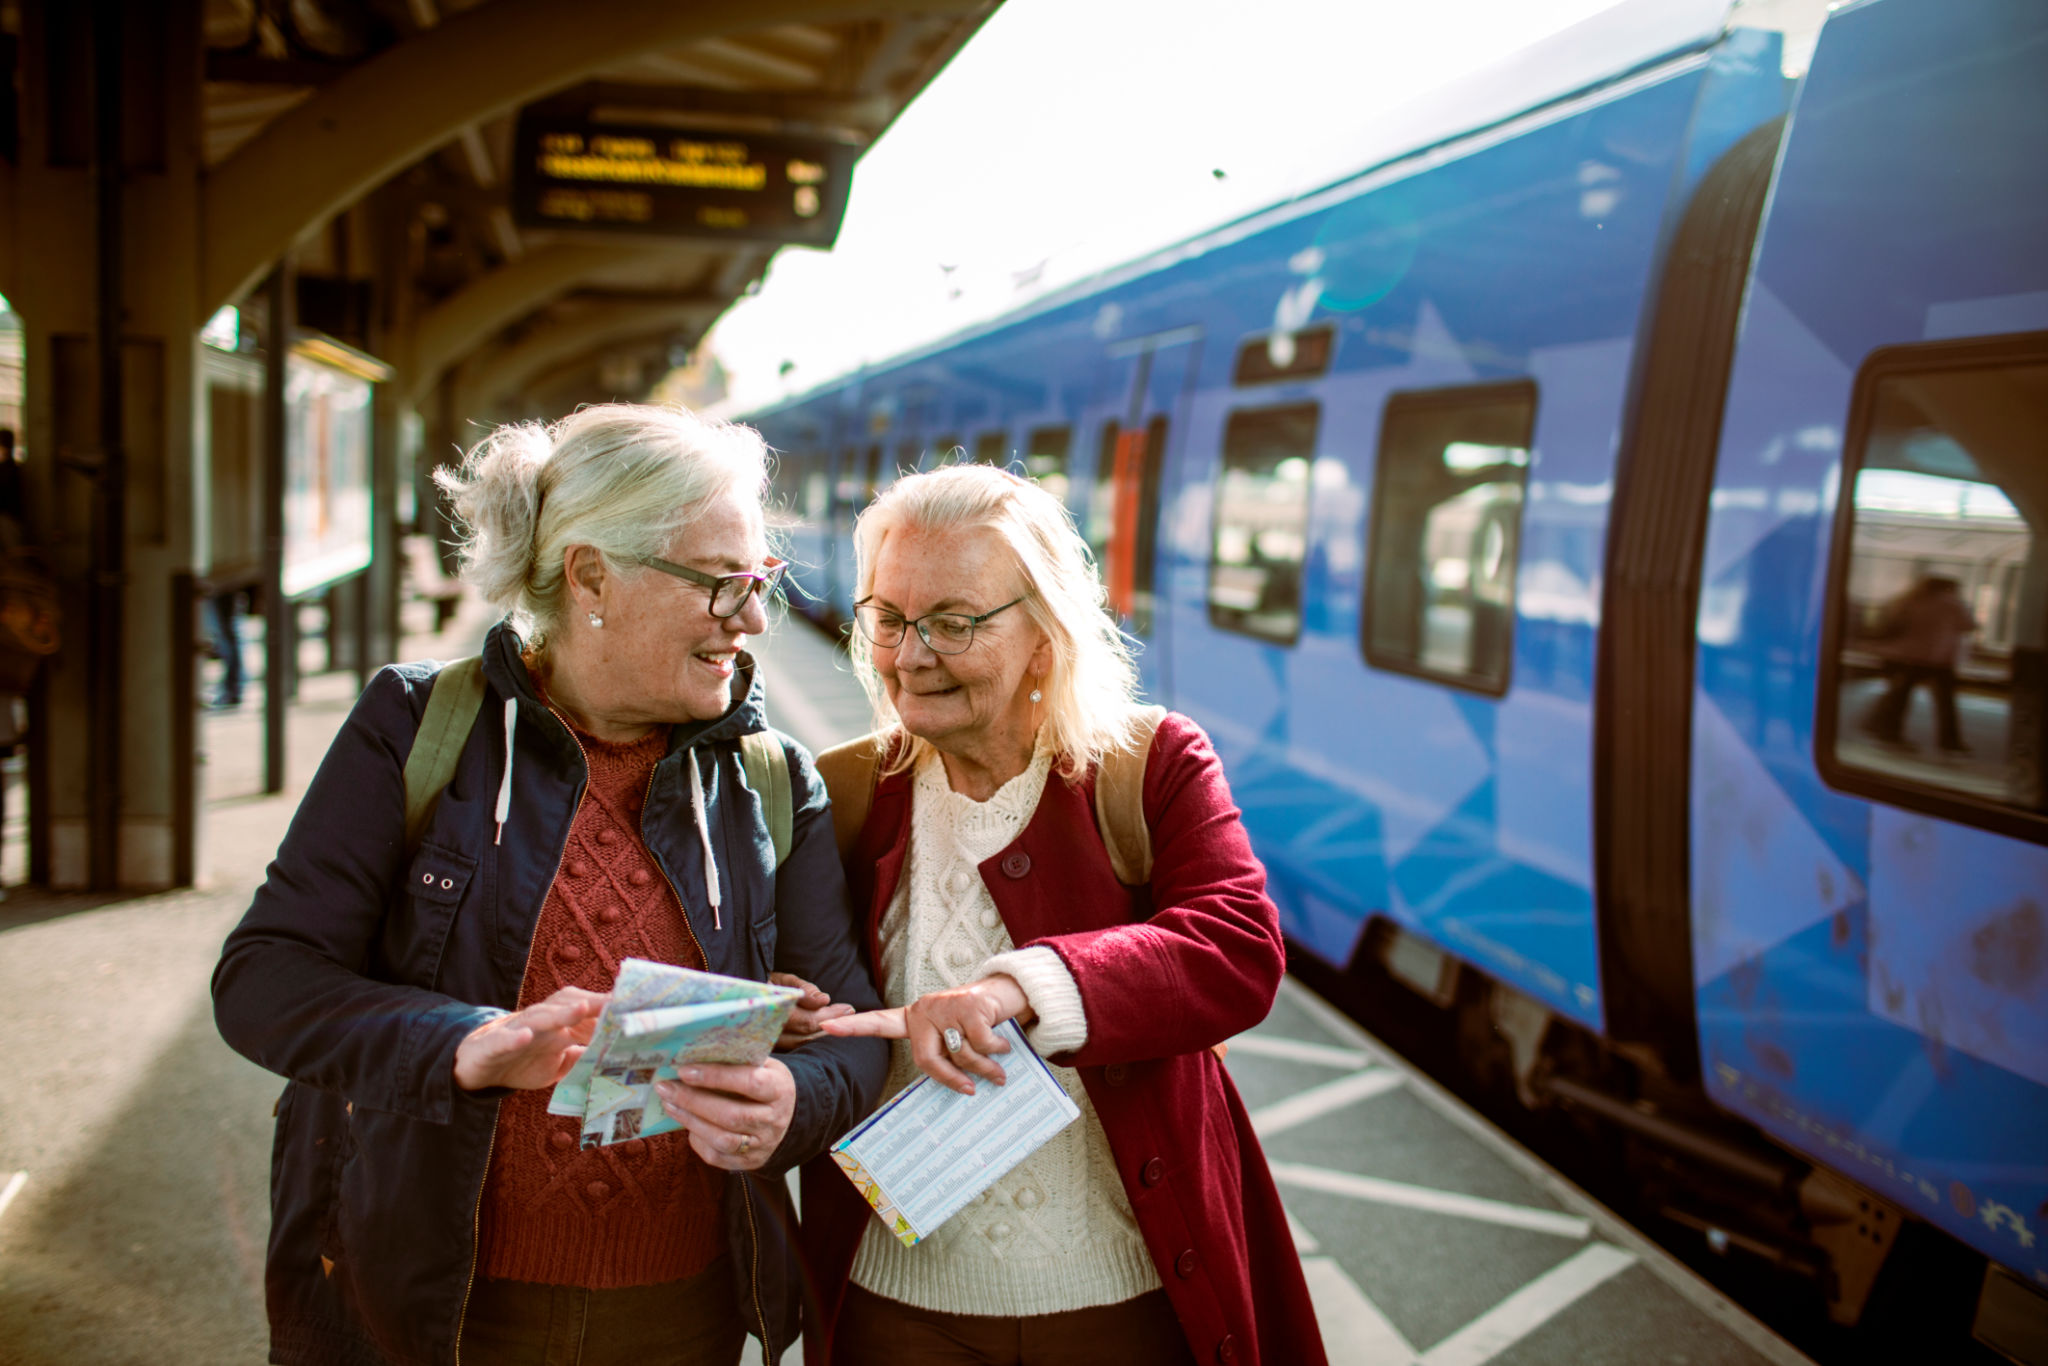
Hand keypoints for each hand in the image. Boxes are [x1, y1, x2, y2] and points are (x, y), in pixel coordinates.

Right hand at [453, 986, 605, 1091]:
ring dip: (559, 1013)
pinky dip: (512, 1037)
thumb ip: (582, 1058)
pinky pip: (502, 1039)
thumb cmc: (522, 1060)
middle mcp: (539, 1021)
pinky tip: (524, 1036)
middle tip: (615, 1002)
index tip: (634, 1006)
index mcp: (558, 1024)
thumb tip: (612, 1058)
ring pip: (538, 1016)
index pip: (586, 1011)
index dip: (608, 1008)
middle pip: (566, 1005)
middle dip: (591, 1002)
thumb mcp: (558, 1064)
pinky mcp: (491, 1045)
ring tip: (580, 1009)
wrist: (476, 1066)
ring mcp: (515, 1030)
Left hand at [655, 1058, 795, 1171]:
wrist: (789, 1117)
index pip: (749, 1082)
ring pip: (722, 1139)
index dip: (716, 1077)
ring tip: (669, 1105)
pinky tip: (687, 1124)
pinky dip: (698, 1140)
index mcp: (779, 1088)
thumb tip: (696, 1052)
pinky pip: (718, 1156)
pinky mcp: (750, 1162)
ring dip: (691, 1121)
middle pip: (731, 1115)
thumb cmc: (766, 1083)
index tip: (685, 1070)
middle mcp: (774, 1119)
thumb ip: (738, 1060)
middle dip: (693, 1101)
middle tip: (666, 1088)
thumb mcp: (763, 1065)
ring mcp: (762, 1144)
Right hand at [769, 972, 853, 1048]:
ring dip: (824, 1035)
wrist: (737, 1000)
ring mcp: (767, 1046)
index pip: (807, 1021)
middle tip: (849, 1013)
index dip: (830, 1015)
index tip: (848, 1008)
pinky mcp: (770, 1052)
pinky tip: (825, 1033)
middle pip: (807, 1036)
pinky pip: (796, 1049)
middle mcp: (767, 1033)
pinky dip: (813, 1042)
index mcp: (771, 1013)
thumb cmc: (764, 985)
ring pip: (802, 1046)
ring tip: (843, 1022)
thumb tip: (823, 1000)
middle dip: (832, 1024)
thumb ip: (803, 988)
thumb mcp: (782, 979)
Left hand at [822, 974, 1033, 1096]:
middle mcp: (925, 1008)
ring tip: (999, 1071)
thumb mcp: (957, 1040)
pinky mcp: (969, 1005)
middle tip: (972, 1089)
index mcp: (915, 1018)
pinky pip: (981, 1045)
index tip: (826, 1026)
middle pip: (928, 1060)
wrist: (1008, 992)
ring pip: (960, 1055)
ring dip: (985, 1068)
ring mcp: (946, 1005)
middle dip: (953, 1080)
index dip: (853, 1028)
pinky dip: (996, 1051)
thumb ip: (947, 1057)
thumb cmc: (978, 1022)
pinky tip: (1004, 1045)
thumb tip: (961, 1088)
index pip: (880, 1023)